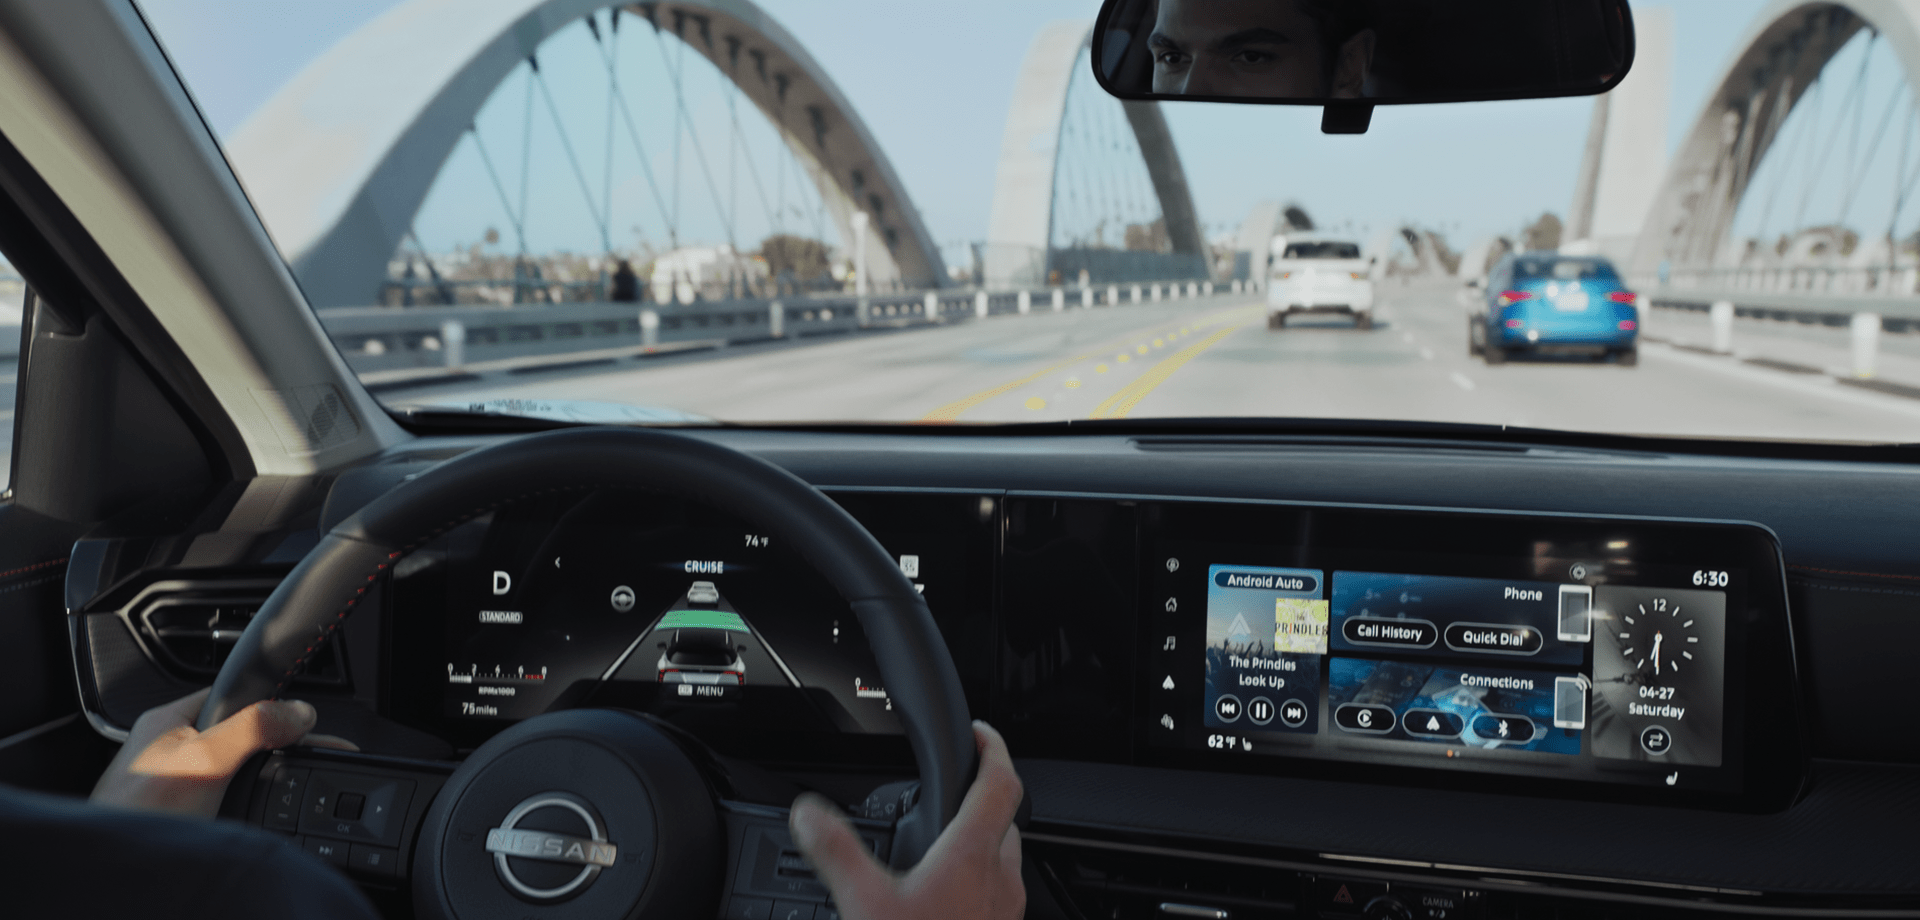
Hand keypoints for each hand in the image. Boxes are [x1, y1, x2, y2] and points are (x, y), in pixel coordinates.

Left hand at [91, 688, 356, 816]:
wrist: (118, 870)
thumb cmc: (139, 815)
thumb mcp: (207, 759)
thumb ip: (253, 727)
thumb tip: (299, 710)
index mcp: (169, 721)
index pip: (231, 696)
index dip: (267, 705)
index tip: (300, 723)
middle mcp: (168, 748)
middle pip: (235, 734)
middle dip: (267, 748)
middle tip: (294, 764)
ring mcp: (173, 781)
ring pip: (231, 768)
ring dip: (254, 779)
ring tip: (274, 789)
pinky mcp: (179, 811)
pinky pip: (223, 796)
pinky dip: (241, 802)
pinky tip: (248, 812)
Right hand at [790, 721, 1024, 919]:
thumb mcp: (864, 903)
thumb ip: (835, 851)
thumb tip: (808, 812)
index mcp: (973, 856)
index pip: (1002, 782)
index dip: (995, 747)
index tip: (981, 731)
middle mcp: (1000, 881)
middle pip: (1006, 819)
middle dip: (982, 796)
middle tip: (954, 786)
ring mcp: (1003, 913)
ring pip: (1003, 859)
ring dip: (980, 841)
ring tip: (940, 842)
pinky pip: (995, 896)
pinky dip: (974, 881)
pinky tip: (939, 902)